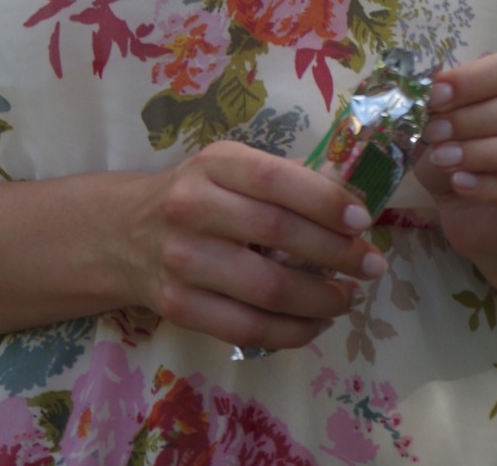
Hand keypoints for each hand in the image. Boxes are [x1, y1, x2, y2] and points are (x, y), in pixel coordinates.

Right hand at [118, 141, 384, 351]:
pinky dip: (291, 331)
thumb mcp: (230, 167)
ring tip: (349, 298)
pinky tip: (316, 322)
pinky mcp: (178, 307)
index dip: (324, 201)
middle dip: (336, 253)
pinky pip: (246, 329)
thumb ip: (281, 180)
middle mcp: (192, 207)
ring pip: (266, 289)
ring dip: (320, 298)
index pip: (275, 179)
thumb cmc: (197, 195)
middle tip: (372, 266)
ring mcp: (182, 261)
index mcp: (214, 164)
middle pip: (277, 235)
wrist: (124, 234)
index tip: (363, 220)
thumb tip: (351, 204)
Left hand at [414, 48, 496, 259]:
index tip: (437, 95)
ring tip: (444, 158)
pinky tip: (459, 183)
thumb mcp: (455, 121)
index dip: (479, 77)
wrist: (489, 214)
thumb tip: (434, 85)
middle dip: (482, 115)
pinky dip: (492, 187)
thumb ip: (451, 103)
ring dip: (488, 151)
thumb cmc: (474, 152)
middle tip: (436, 130)